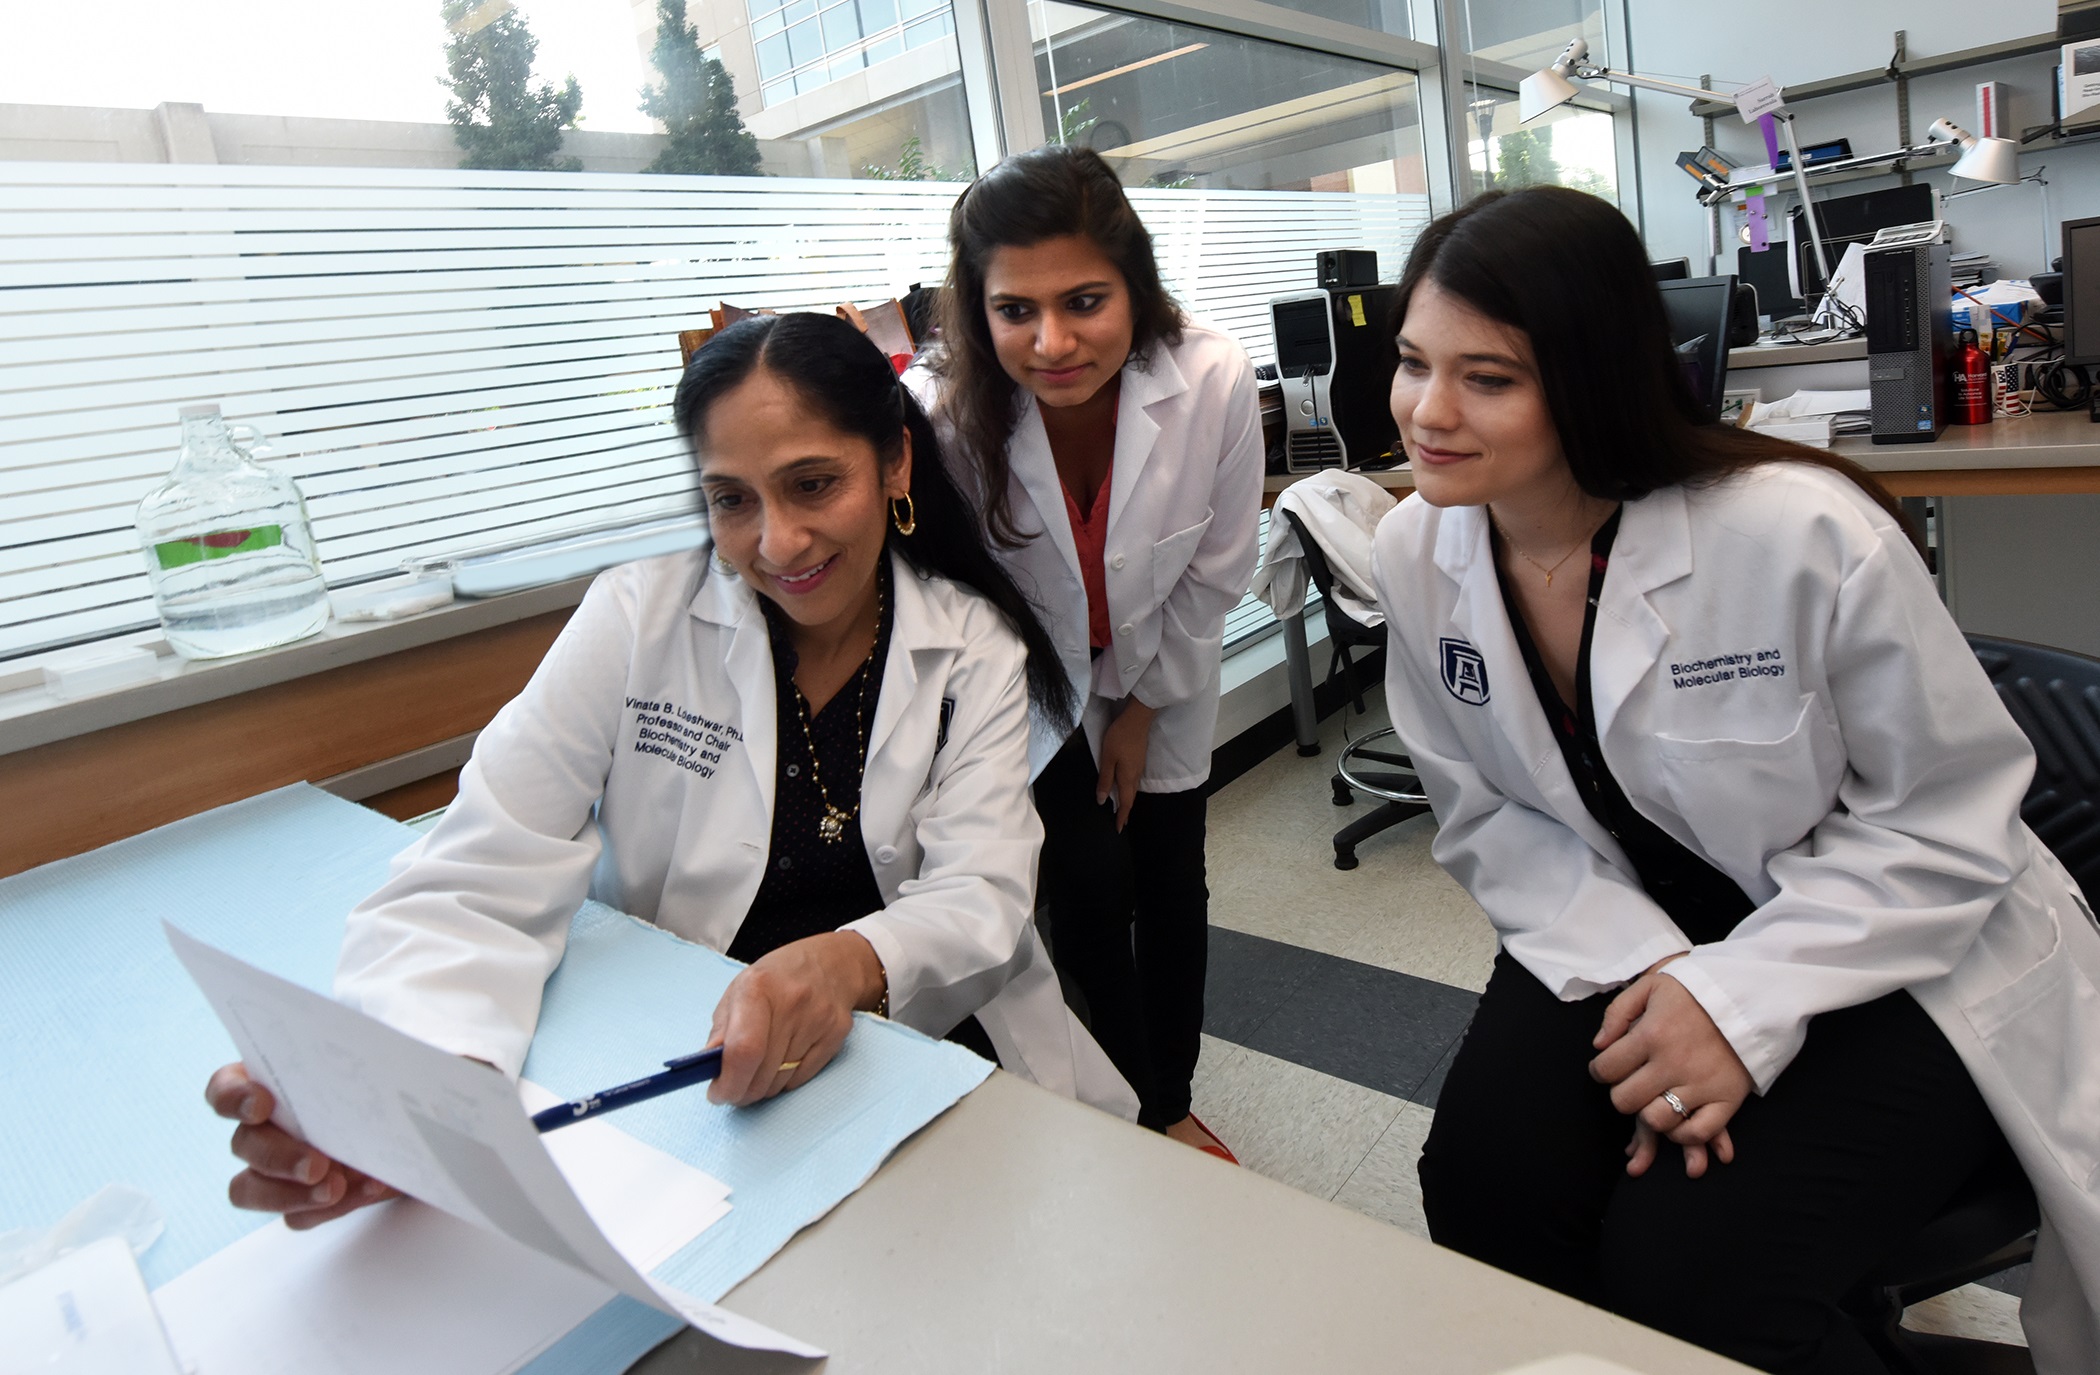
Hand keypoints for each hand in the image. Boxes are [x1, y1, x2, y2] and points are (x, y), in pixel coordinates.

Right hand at [206, 1063, 399, 1229]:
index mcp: (274, 1083)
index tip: (262, 1105)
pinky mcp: (300, 1203)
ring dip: (289, 1195)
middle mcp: (265, 1128)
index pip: (226, 1088)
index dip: (234, 1097)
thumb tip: (391, 1061)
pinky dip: (330, 1208)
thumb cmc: (397, 1088)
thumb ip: (378, 1060)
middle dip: (278, 1157)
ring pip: (250, 1189)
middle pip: (243, 1144)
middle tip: (317, 1165)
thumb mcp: (393, 1065)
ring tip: (336, 1189)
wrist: (421, 1134)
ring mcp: (276, 1171)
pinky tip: (367, 1189)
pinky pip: (297, 1216)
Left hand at [706, 932, 886, 1106]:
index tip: (718, 1094)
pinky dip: (785, 1080)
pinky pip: (801, 1079)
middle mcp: (792, 1002)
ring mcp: (819, 1019)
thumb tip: (708, 1068)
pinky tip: (783, 1062)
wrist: (831, 963)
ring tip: (759, 1068)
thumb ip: (721, 1031)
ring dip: (763, 1086)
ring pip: (780, 1081)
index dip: (728, 1082)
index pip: (744, 1050)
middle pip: (762, 1073)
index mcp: (758, 987)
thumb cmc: (775, 979)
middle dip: (742, 1091)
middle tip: (734, 1087)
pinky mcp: (837, 1034)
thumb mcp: (738, 992)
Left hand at [1095, 697, 1156, 831]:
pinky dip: (1129, 791)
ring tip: (1122, 809)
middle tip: (1120, 823)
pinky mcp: (1139, 760)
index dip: (1122, 817)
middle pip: (1131, 798)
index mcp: (1127, 778)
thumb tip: (1103, 800)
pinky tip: (1124, 788)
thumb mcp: (1107, 759)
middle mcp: (1135, 776)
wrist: (1138, 719)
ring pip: (1133, 790)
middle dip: (1126, 812)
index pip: (1126, 803)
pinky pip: (1134, 782)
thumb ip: (1105, 780)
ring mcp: (1139, 768)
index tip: (1118, 829)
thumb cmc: (1120, 738)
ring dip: (1128, 802)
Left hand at [1589, 960, 1754, 1178]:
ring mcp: (1702, 1084)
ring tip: (1652, 1099)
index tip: (1607, 1068)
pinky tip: (1676, 1120)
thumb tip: (1598, 1045)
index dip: (1600, 1070)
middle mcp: (1673, 1064)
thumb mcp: (1650, 985)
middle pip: (1625, 1101)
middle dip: (1621, 1093)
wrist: (1748, 995)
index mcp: (1651, 1034)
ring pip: (1656, 1121)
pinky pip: (1698, 1132)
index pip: (1606, 1070)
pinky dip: (1683, 1134)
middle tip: (1631, 1083)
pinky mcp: (1727, 1098)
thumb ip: (1618, 1012)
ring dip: (1648, 1114)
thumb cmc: (1694, 990)